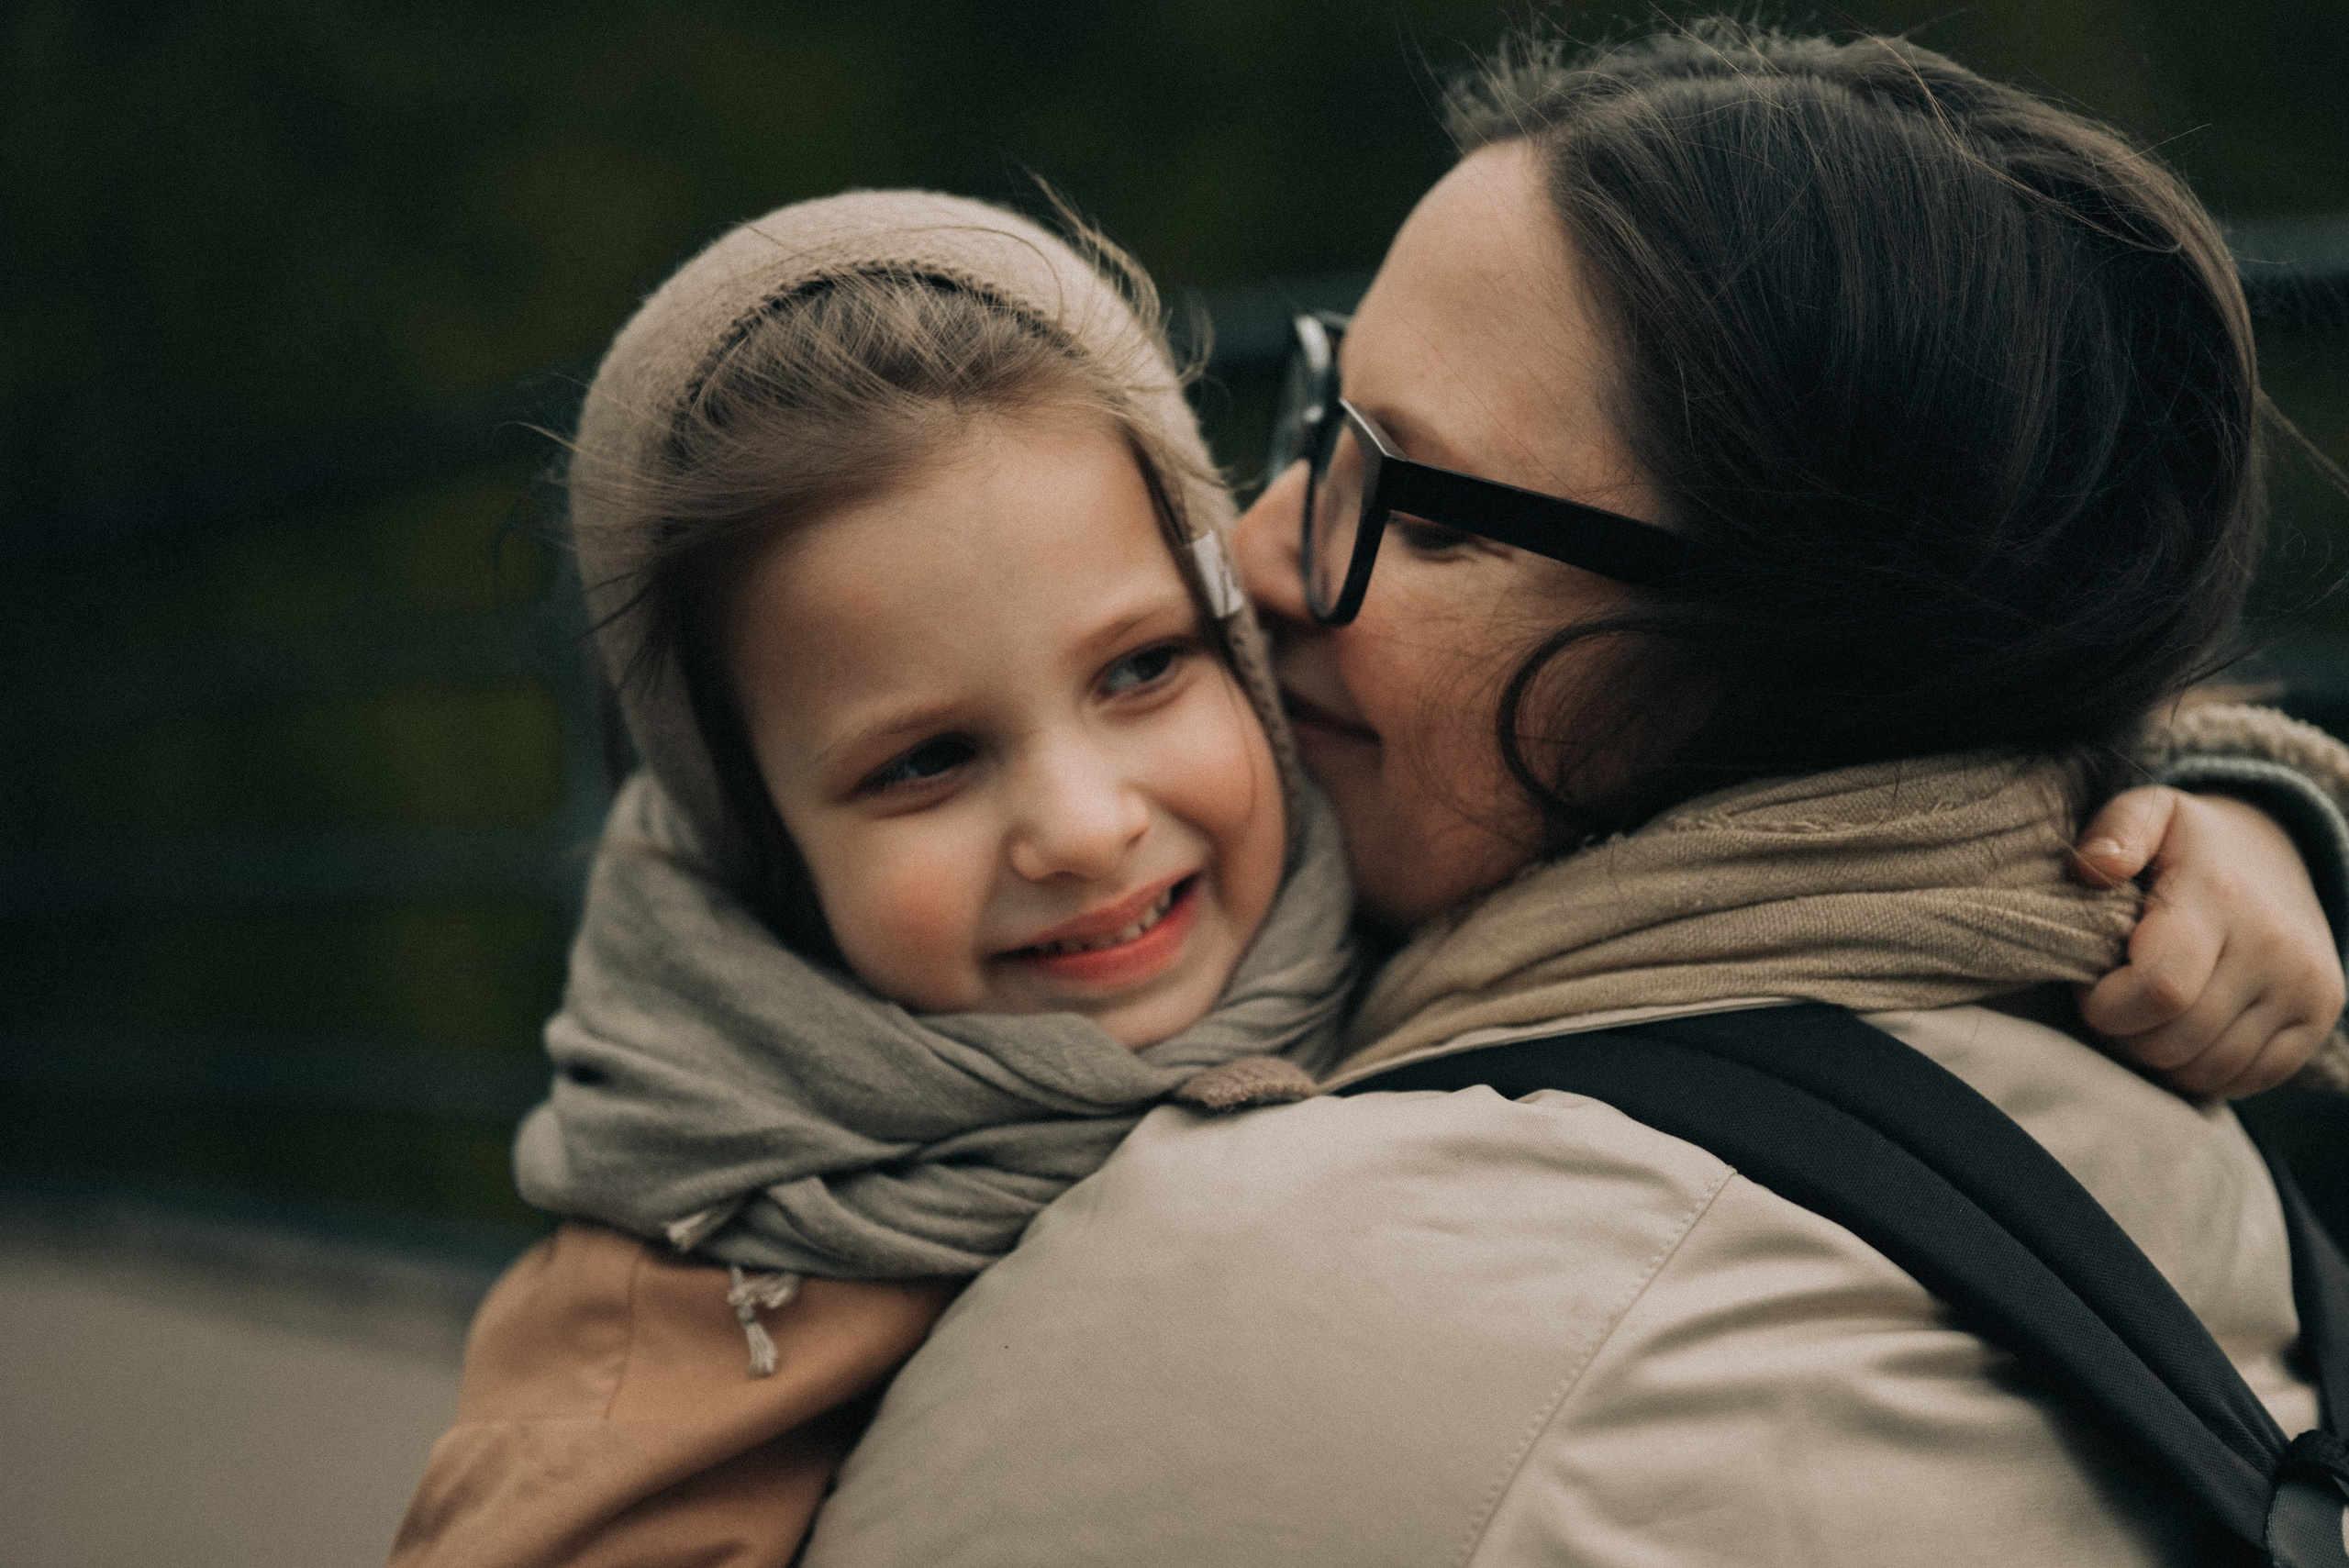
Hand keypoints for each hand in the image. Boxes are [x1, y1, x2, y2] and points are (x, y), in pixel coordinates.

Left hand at [2073, 787, 2343, 1096]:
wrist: (2276, 850)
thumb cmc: (2188, 843)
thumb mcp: (2148, 813)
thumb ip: (2115, 831)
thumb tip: (2095, 865)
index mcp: (2220, 897)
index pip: (2160, 990)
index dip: (2105, 1005)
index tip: (2090, 985)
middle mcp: (2274, 946)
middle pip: (2176, 1039)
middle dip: (2123, 1034)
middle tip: (2112, 1002)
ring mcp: (2305, 986)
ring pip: (2208, 1068)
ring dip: (2158, 1057)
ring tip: (2144, 1016)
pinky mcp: (2320, 1014)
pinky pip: (2248, 1078)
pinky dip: (2202, 1071)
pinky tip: (2183, 1033)